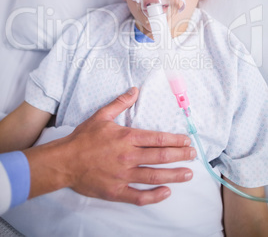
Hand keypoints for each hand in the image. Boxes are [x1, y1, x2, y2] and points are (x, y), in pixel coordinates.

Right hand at [61, 87, 195, 205]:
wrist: (64, 161)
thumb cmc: (83, 138)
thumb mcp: (101, 115)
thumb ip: (120, 103)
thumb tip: (135, 90)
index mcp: (126, 137)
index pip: (158, 138)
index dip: (175, 140)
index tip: (186, 141)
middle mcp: (128, 156)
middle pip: (161, 156)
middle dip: (180, 155)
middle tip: (193, 155)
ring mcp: (123, 175)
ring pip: (154, 175)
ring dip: (174, 175)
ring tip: (188, 174)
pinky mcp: (116, 191)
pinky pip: (139, 196)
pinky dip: (154, 196)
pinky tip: (166, 192)